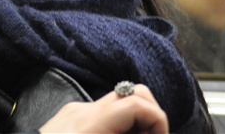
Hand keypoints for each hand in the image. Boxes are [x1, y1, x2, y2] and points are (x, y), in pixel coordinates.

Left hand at [38, 83, 168, 133]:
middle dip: (149, 117)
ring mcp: (72, 113)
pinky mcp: (66, 118)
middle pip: (131, 94)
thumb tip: (153, 133)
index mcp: (89, 127)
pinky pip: (100, 114)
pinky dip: (116, 125)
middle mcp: (80, 112)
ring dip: (134, 122)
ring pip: (117, 104)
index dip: (157, 119)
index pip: (136, 102)